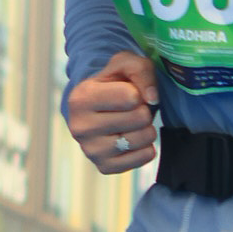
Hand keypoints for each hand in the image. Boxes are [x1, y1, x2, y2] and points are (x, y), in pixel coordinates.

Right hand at [65, 45, 160, 175]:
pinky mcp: (104, 167)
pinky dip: (147, 147)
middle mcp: (80, 127)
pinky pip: (144, 158)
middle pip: (139, 118)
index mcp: (81, 98)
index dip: (138, 92)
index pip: (131, 97)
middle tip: (134, 110)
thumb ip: (140, 70)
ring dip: (147, 129)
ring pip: (142, 139)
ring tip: (135, 123)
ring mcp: (90, 150)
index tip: (129, 93)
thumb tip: (152, 99)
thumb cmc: (114, 83)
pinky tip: (135, 139)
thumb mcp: (124, 64)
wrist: (98, 109)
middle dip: (144, 111)